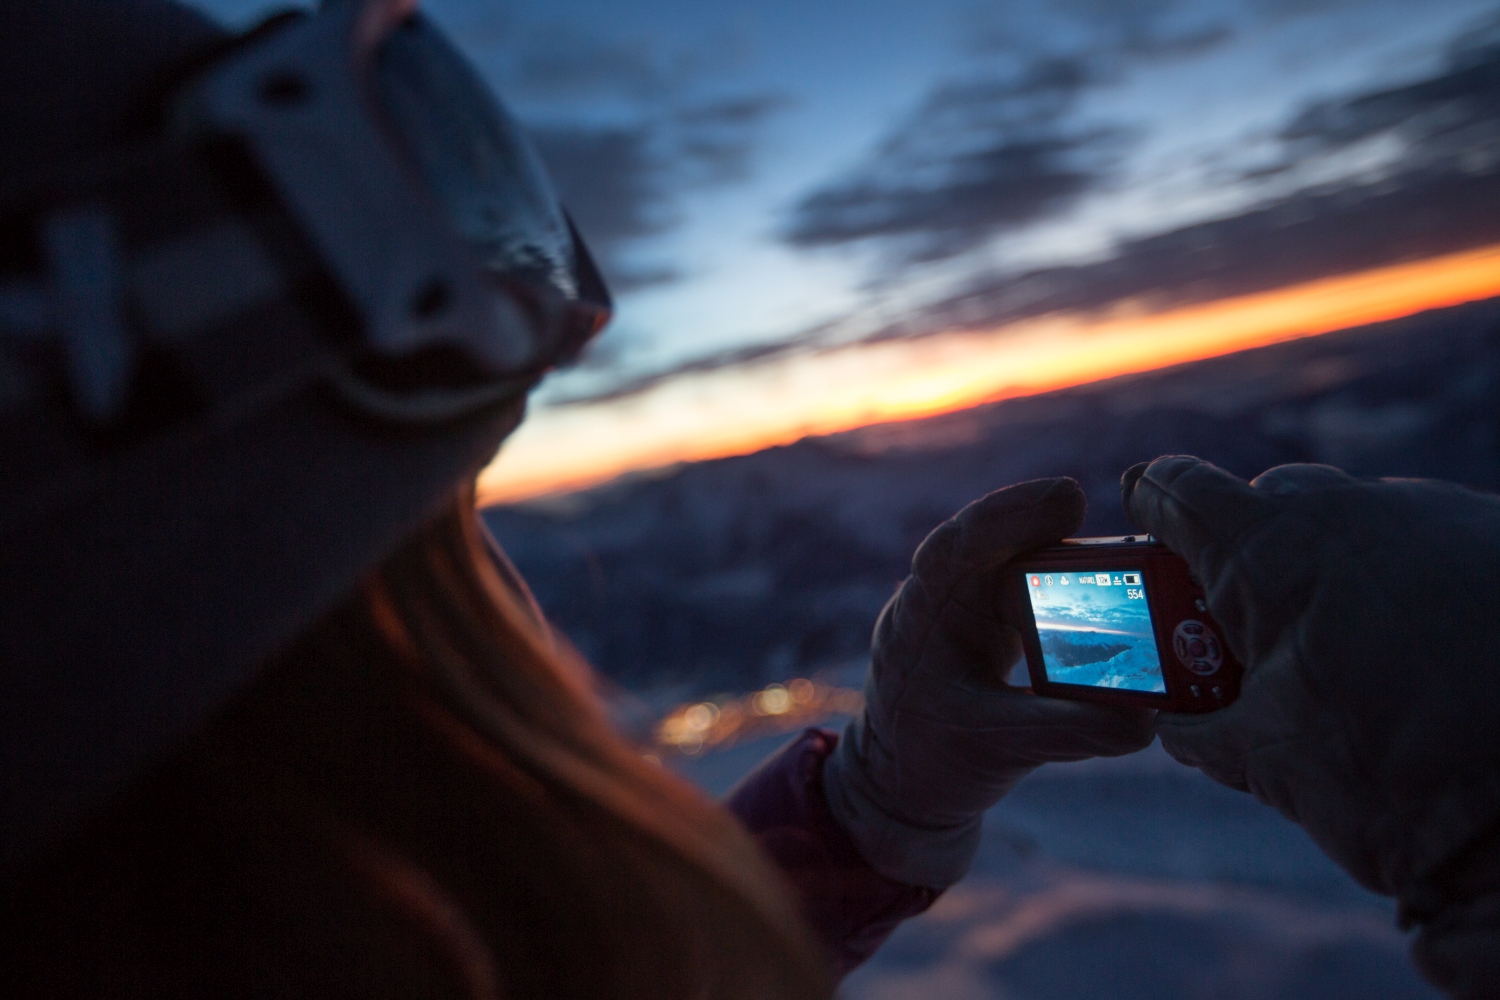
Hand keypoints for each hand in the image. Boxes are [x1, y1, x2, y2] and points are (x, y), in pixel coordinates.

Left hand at [822, 478, 1154, 887]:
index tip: (1066, 497)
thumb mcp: (993, 748)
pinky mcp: (1005, 619)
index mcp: (922, 615)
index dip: (1006, 515)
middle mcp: (946, 595)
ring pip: (1023, 559)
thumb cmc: (932, 760)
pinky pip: (1043, 588)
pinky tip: (1127, 585)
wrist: (909, 783)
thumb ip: (1061, 730)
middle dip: (1046, 518)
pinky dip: (1080, 586)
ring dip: (1071, 553)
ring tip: (1131, 553)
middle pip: (996, 537)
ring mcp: (976, 603)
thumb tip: (1142, 721)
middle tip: (1104, 509)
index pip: (955, 547)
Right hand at [1123, 457, 1499, 992]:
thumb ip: (1200, 731)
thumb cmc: (1402, 781)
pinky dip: (1400, 577)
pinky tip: (1417, 647)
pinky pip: (1420, 538)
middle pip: (1268, 501)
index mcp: (1272, 549)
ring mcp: (1432, 516)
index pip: (1178, 488)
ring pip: (1351, 519)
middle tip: (1238, 623)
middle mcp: (1351, 509)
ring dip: (1327, 566)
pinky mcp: (1493, 537)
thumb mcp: (1272, 764)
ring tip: (1341, 649)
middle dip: (1243, 550)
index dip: (1150, 501)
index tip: (1139, 512)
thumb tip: (1171, 726)